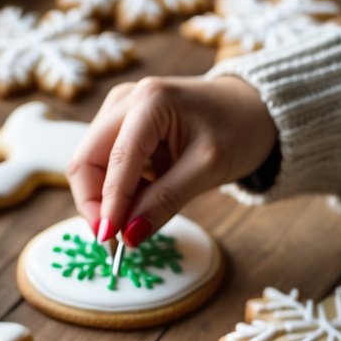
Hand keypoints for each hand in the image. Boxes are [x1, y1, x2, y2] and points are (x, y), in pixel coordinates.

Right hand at [67, 74, 276, 243]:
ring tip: (140, 213)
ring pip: (90, 162)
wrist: (254, 108)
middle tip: (114, 238)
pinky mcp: (121, 121)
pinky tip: (144, 194)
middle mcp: (126, 99)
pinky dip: (117, 187)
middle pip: (86, 159)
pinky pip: (104, 160)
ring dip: (105, 196)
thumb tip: (129, 235)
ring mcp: (120, 107)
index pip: (115, 161)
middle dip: (95, 203)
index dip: (108, 205)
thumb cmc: (238, 130)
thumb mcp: (208, 169)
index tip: (109, 241)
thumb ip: (165, 200)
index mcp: (150, 101)